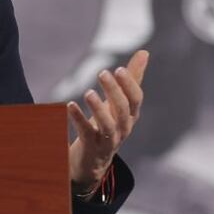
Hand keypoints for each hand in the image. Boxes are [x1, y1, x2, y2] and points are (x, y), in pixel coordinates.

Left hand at [67, 50, 148, 191]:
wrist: (93, 161)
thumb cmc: (108, 125)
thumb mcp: (119, 102)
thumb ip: (132, 79)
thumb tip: (145, 52)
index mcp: (131, 115)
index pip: (136, 99)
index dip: (129, 85)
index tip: (118, 69)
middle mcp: (123, 128)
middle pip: (122, 110)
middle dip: (114, 91)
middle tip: (102, 73)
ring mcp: (108, 140)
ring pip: (108, 125)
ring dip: (98, 108)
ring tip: (88, 92)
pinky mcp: (92, 147)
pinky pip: (86, 133)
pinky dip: (78, 119)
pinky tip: (69, 105)